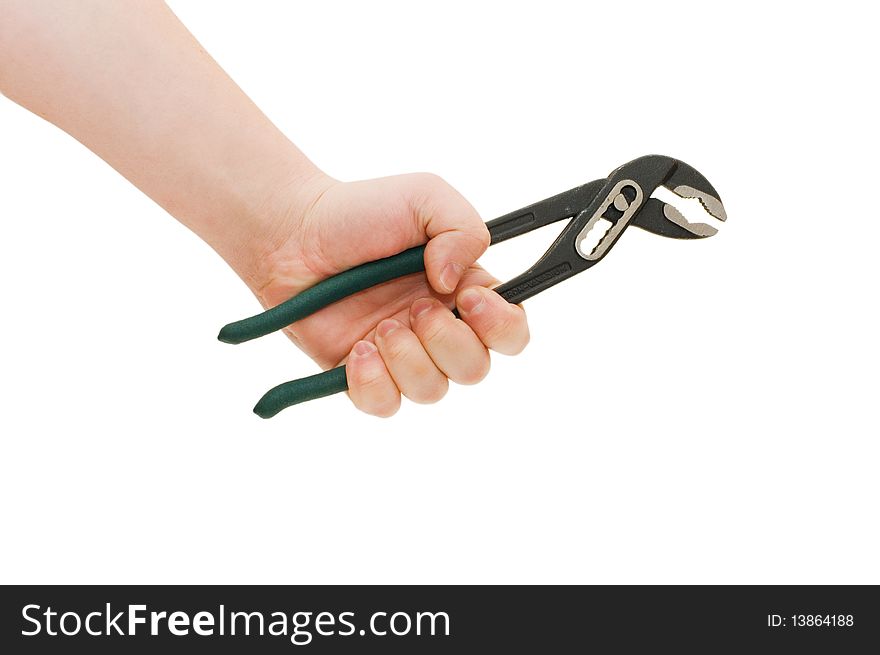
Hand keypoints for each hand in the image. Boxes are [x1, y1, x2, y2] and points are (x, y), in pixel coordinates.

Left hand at [249, 173, 529, 416]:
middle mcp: (439, 329)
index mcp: (465, 290)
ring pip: (432, 391)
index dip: (501, 325)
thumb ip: (464, 229)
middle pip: (476, 369)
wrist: (293, 233)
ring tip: (380, 325)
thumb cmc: (360, 212)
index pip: (511, 331)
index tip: (471, 298)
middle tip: (416, 307)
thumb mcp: (425, 196)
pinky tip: (358, 350)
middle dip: (448, 342)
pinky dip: (374, 383)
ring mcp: (401, 355)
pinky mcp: (362, 375)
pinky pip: (385, 405)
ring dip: (409, 359)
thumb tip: (454, 283)